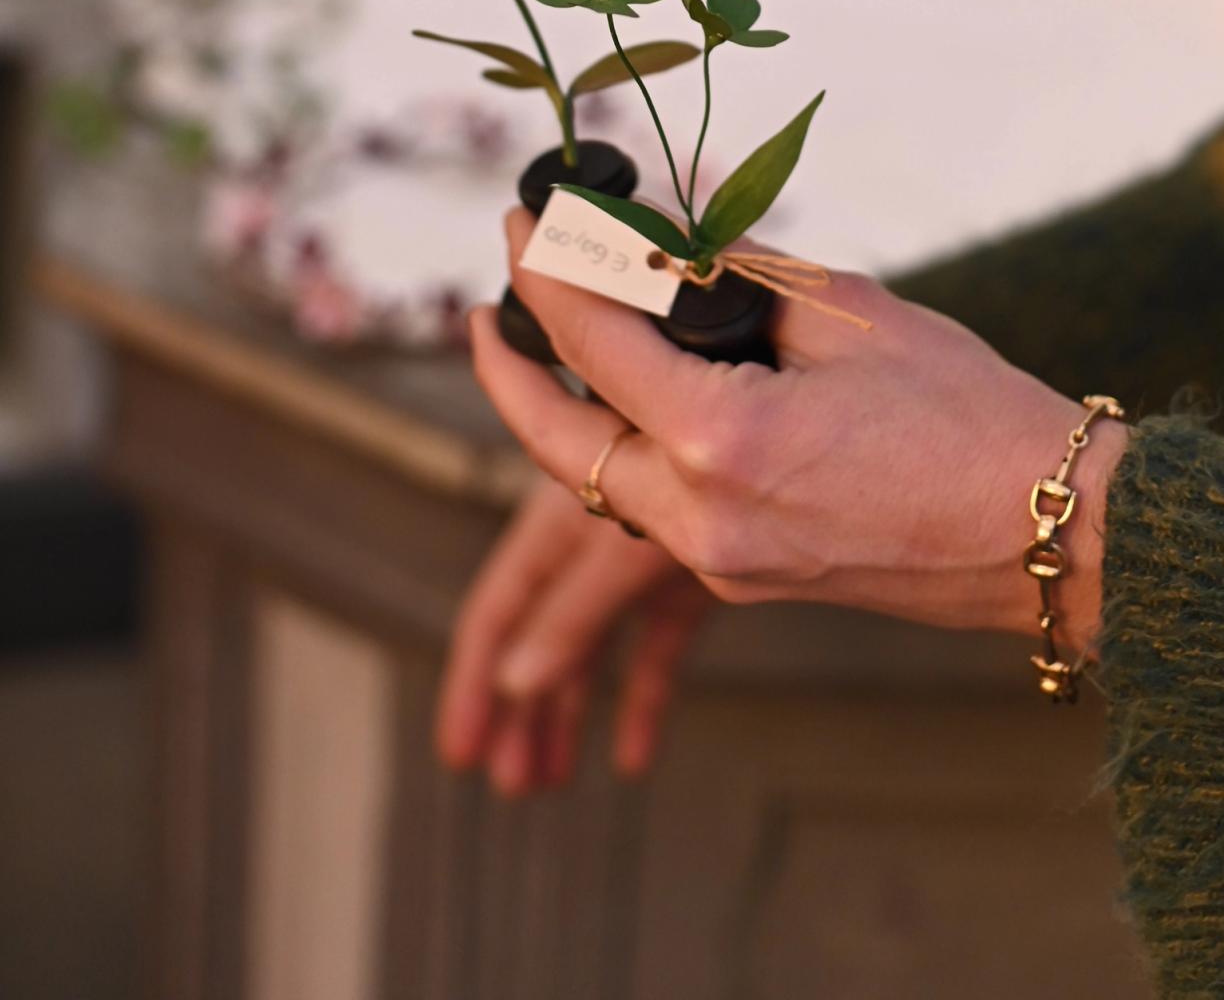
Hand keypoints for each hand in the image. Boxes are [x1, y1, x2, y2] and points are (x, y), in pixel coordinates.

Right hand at [436, 476, 712, 793]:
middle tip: (511, 785)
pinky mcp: (688, 583)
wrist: (762, 439)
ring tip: (550, 781)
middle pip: (539, 640)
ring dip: (568, 713)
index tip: (459, 754)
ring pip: (591, 651)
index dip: (474, 683)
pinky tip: (632, 758)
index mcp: (554, 528)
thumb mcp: (621, 547)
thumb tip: (513, 685)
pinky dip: (641, 701)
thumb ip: (573, 612)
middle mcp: (589, 547)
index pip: (499, 615)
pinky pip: (656, 653)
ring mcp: (640, 568)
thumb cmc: (684, 464)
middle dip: (519, 713)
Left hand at [470, 210, 1127, 649]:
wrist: (1053, 536)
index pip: (591, 345)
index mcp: (721, 444)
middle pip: (555, 442)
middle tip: (494, 296)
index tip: (520, 220)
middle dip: (509, 367)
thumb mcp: (849, 314)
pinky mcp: (745, 576)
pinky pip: (651, 506)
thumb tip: (668, 249)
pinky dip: (623, 444)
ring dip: (559, 413)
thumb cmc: (969, 416)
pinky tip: (632, 391)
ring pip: (596, 484)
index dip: (544, 271)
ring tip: (547, 336)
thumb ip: (741, 280)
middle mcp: (702, 517)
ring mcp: (720, 561)